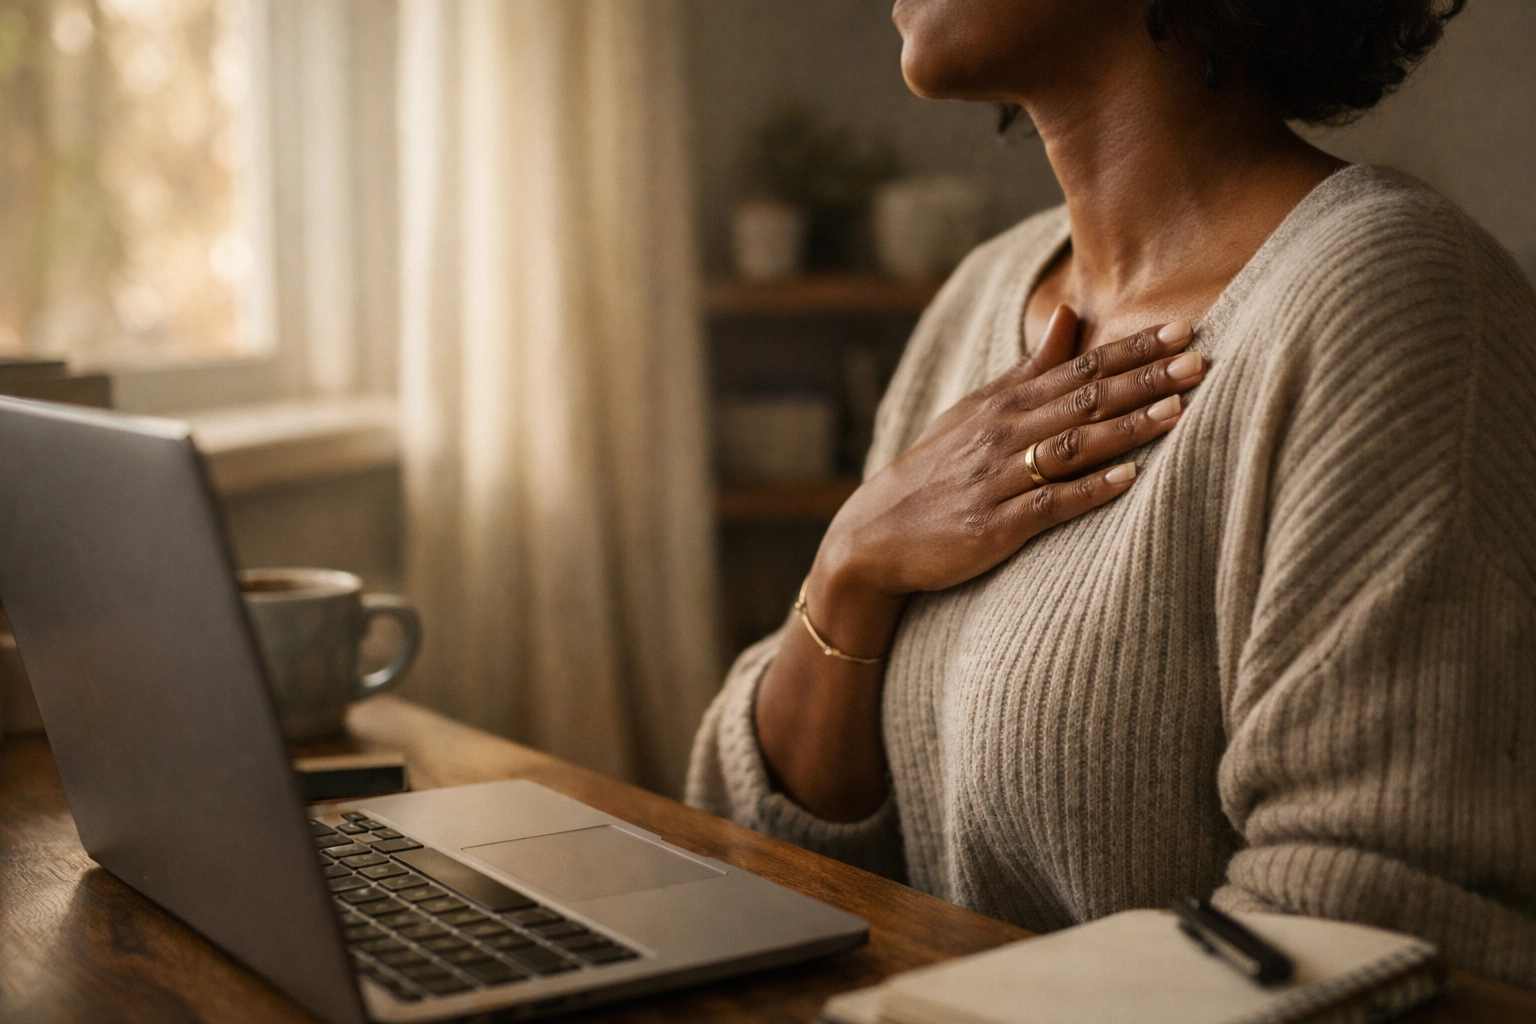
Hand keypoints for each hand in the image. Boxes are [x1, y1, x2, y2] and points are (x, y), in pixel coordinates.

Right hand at [808, 306, 1204, 655]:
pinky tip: (1127, 478)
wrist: (875, 534)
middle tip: (1199, 361)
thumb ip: (1031, 368)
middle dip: (1143, 380)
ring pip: (1072, 446)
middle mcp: (1004, 434)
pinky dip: (1088, 489)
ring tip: (1176, 411)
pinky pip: (1049, 504)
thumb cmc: (936, 470)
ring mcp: (998, 479)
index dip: (1132, 350)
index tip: (1183, 331)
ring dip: (1126, 428)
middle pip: (1084, 400)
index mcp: (1005, 404)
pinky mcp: (994, 526)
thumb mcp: (977, 410)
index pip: (1078, 367)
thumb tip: (1071, 314)